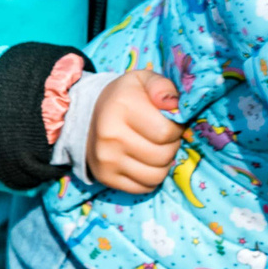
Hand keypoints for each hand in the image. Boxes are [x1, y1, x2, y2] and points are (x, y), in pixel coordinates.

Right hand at [88, 70, 181, 193]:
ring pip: (156, 175)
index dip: (177, 128)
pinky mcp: (105, 178)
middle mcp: (110, 136)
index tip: (171, 122)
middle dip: (172, 146)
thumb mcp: (144, 80)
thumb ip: (162, 86)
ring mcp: (106, 160)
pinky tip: (146, 161)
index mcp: (122, 106)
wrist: (90, 115)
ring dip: (164, 164)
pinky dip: (152, 177)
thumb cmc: (127, 96)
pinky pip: (144, 187)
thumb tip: (173, 105)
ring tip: (157, 148)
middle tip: (165, 137)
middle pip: (163, 155)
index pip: (166, 132)